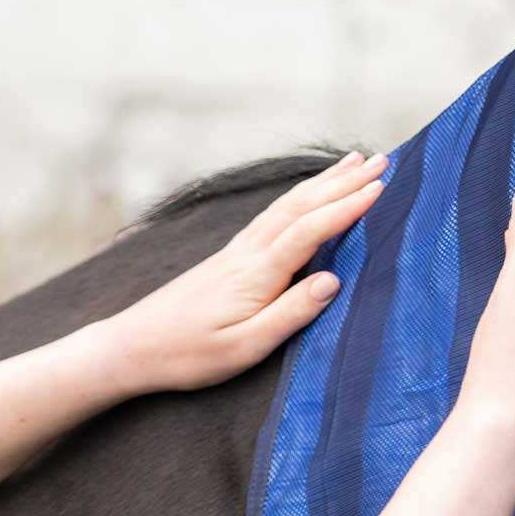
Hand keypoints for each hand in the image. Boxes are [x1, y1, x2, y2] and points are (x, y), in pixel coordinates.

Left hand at [102, 149, 387, 394]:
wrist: (132, 347)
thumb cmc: (187, 355)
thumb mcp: (245, 347)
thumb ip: (290, 314)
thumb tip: (333, 281)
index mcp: (256, 273)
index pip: (310, 230)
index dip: (347, 207)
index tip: (382, 187)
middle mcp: (247, 253)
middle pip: (301, 206)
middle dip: (343, 182)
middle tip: (382, 161)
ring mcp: (236, 252)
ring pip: (286, 205)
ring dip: (322, 182)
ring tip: (353, 162)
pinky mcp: (228, 258)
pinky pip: (273, 216)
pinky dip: (299, 198)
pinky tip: (306, 195)